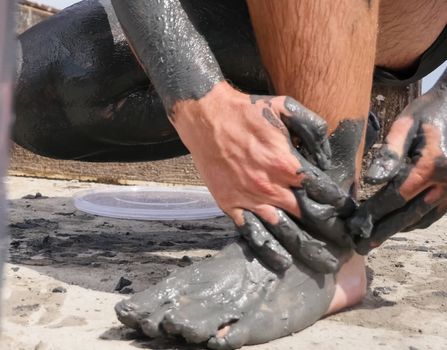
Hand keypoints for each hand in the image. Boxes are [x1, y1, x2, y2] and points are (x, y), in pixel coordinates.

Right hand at [172, 82, 353, 271]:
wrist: (206, 116)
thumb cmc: (246, 111)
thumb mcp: (285, 107)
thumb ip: (313, 128)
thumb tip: (327, 156)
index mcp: (287, 163)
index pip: (323, 191)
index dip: (339, 204)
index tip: (349, 214)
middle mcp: (271, 186)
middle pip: (308, 217)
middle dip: (331, 233)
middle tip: (346, 245)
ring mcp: (250, 199)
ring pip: (283, 231)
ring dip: (306, 248)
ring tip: (324, 264)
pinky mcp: (231, 205)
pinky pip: (251, 232)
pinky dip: (268, 249)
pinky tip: (282, 262)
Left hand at [349, 74, 446, 254]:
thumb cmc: (429, 111)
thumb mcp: (407, 123)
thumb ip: (390, 153)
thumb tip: (371, 180)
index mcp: (433, 165)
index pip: (395, 197)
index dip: (373, 213)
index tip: (353, 225)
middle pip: (408, 215)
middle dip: (382, 232)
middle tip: (359, 246)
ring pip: (423, 218)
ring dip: (397, 231)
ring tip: (373, 241)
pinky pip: (435, 214)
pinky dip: (415, 222)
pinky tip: (398, 227)